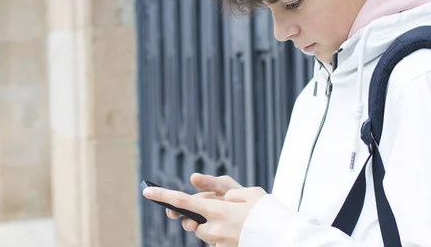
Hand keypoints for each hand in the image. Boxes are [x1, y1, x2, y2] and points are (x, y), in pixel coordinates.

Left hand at [143, 174, 266, 246]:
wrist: (284, 238)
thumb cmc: (268, 212)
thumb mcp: (250, 192)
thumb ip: (226, 190)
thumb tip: (212, 194)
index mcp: (218, 210)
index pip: (184, 202)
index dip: (164, 195)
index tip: (147, 190)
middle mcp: (215, 228)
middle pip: (194, 223)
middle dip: (198, 217)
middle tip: (216, 209)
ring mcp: (220, 243)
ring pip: (205, 234)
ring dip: (212, 226)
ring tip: (235, 221)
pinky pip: (217, 242)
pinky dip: (223, 235)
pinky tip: (239, 230)